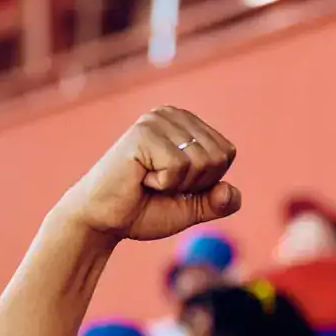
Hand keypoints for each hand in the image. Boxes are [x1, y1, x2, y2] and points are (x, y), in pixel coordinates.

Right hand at [52, 108, 240, 242]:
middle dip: (195, 183)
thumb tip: (231, 192)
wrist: (104, 220)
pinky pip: (178, 166)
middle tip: (160, 184)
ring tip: (148, 179)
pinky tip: (140, 177)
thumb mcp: (193, 208)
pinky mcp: (143, 132)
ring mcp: (156, 120)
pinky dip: (163, 183)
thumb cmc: (145, 209)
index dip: (207, 181)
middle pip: (218, 156)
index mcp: (186, 124)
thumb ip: (219, 202)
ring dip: (177, 184)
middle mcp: (172, 114)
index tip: (176, 184)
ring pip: (201, 161)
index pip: (226, 153)